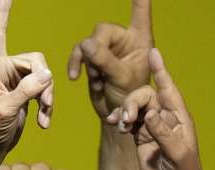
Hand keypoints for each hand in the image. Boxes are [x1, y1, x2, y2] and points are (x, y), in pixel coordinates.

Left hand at [0, 0, 53, 169]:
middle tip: (45, 103)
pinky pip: (43, 90)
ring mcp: (15, 81)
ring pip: (43, 76)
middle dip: (44, 81)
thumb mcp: (7, 110)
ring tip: (44, 116)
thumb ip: (26, 91)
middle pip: (35, 60)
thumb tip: (47, 76)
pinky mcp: (24, 93)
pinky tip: (43, 122)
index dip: (2, 13)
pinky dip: (46, 106)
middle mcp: (3, 70)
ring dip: (47, 97)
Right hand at [69, 0, 152, 118]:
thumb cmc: (129, 97)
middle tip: (97, 71)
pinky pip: (79, 53)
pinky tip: (74, 77)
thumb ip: (105, 60)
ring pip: (88, 43)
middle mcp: (124, 40)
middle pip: (103, 31)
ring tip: (95, 80)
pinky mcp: (93, 58)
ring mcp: (107, 49)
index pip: (140, 11)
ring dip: (87, 62)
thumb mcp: (121, 78)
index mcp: (140, 39)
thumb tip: (85, 44)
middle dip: (96, 51)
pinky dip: (76, 64)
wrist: (116, 114)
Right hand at [107, 49, 205, 169]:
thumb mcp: (177, 154)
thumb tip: (150, 114)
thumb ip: (163, 133)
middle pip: (145, 96)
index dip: (161, 71)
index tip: (152, 53)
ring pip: (134, 107)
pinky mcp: (140, 136)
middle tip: (125, 119)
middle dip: (133, 102)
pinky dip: (119, 119)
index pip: (169, 89)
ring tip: (120, 125)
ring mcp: (151, 126)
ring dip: (124, 111)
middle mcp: (165, 117)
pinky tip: (114, 124)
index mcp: (179, 117)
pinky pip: (126, 120)